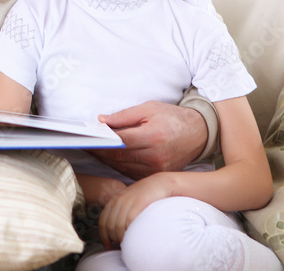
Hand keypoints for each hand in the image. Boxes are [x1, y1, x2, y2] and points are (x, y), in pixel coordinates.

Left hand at [87, 101, 206, 179]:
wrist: (199, 133)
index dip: (100, 142)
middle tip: (84, 145)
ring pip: (123, 168)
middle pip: (118, 157)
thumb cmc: (172, 118)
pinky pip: (132, 173)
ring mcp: (157, 169)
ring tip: (94, 151)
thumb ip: (124, 116)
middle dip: (99, 152)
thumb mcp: (149, 108)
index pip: (119, 142)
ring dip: (106, 160)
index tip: (87, 139)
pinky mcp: (157, 175)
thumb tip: (102, 121)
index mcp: (153, 136)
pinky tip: (110, 158)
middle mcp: (155, 156)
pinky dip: (119, 166)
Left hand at [99, 174, 172, 247]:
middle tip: (122, 245)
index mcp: (114, 200)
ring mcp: (128, 201)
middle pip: (110, 225)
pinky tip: (134, 236)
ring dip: (122, 237)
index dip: (103, 236)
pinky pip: (129, 220)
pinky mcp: (139, 202)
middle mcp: (119, 200)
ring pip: (118, 225)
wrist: (159, 183)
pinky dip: (130, 231)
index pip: (102, 221)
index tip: (108, 246)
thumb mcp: (129, 200)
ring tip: (129, 243)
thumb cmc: (146, 195)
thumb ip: (121, 211)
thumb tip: (117, 230)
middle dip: (114, 238)